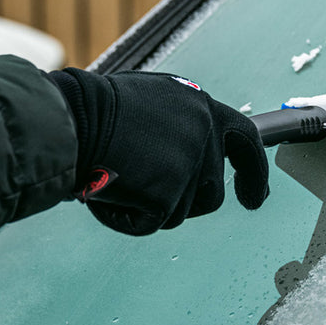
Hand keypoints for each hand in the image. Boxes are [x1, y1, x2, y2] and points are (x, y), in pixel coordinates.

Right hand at [48, 68, 269, 234]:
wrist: (71, 119)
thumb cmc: (93, 108)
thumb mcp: (148, 101)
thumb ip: (175, 123)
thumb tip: (177, 153)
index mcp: (200, 106)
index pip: (245, 140)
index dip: (252, 172)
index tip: (254, 195)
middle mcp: (204, 133)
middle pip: (210, 191)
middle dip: (183, 201)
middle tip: (153, 200)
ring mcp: (190, 165)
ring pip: (179, 212)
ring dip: (148, 207)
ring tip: (114, 179)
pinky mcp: (169, 195)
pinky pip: (148, 223)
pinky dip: (123, 218)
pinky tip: (104, 193)